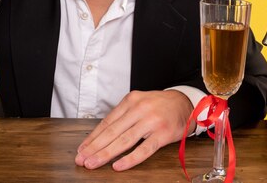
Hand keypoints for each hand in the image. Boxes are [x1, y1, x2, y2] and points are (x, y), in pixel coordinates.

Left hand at [75, 90, 193, 170]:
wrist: (185, 103)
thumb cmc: (159, 105)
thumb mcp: (139, 103)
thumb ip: (123, 116)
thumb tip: (100, 136)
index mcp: (131, 100)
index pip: (107, 122)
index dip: (92, 137)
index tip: (82, 149)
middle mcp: (140, 109)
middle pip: (112, 131)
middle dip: (94, 147)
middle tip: (82, 159)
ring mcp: (152, 121)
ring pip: (124, 140)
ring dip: (106, 154)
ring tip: (93, 163)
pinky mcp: (163, 134)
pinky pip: (144, 149)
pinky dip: (130, 158)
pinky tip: (118, 166)